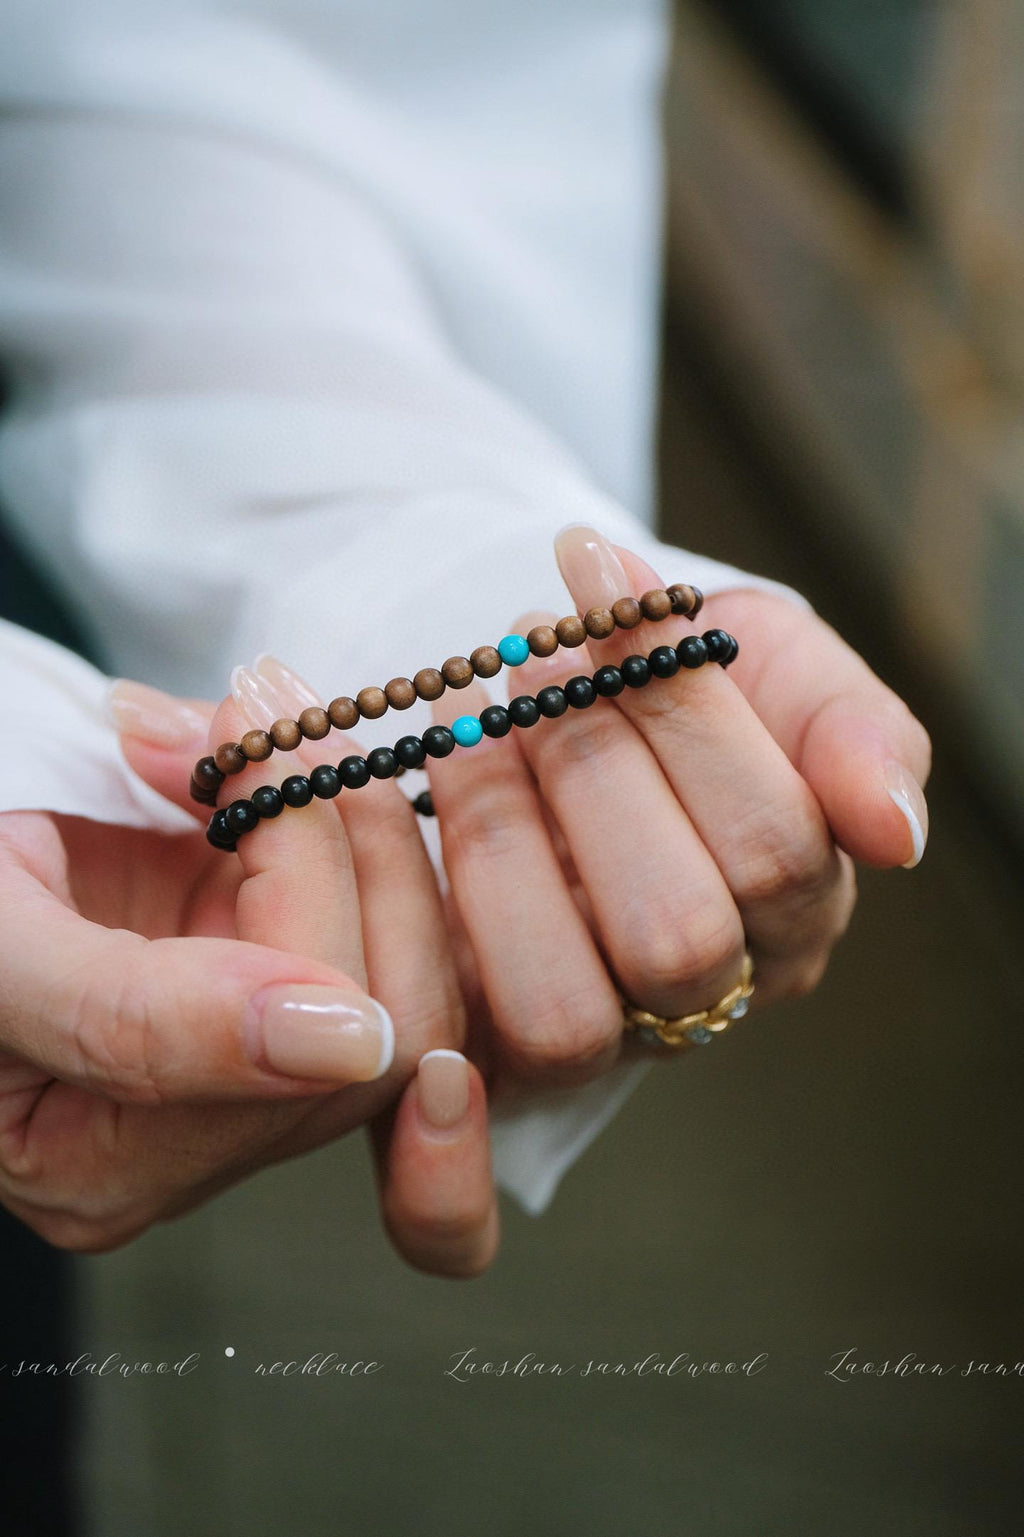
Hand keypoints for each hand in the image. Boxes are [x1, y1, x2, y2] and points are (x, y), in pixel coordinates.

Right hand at [0, 688, 496, 1276]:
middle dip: (355, 837)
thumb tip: (347, 1047)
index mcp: (111, 1168)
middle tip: (267, 710)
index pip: (303, 1049)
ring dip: (360, 814)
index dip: (301, 872)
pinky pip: (386, 910)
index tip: (250, 734)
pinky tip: (277, 747)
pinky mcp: (272, 967)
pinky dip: (348, 813)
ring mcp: (253, 1048)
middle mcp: (202, 1134)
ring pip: (414, 960)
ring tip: (262, 714)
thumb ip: (140, 1016)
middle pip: (390, 1016)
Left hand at [421, 525, 930, 1082]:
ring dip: (499, 836)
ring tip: (469, 708)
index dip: (685, 712)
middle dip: (590, 770)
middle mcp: (717, 989)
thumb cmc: (709, 687)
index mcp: (805, 906)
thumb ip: (855, 732)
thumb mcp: (792, 671)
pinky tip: (410, 768)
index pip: (775, 844)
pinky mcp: (497, 1042)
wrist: (592, 703)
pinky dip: (418, 880)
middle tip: (533, 652)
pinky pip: (455, 1016)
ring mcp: (607, 1030)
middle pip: (676, 936)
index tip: (602, 574)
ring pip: (563, 1005)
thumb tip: (894, 831)